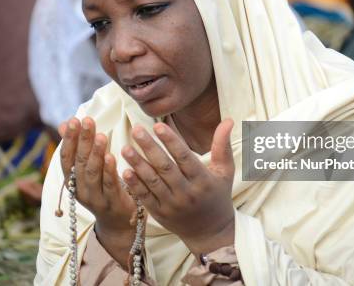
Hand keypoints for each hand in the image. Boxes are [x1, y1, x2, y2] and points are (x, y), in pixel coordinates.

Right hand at [59, 117, 135, 263]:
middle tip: (87, 120)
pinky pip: (109, 185)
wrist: (118, 223)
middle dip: (83, 140)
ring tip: (100, 136)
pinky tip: (111, 156)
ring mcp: (95, 198)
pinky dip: (109, 171)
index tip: (73, 120)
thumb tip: (63, 123)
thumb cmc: (102, 188)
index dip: (68, 139)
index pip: (66, 157)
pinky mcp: (112, 203)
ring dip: (96, 154)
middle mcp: (80, 190)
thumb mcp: (86, 169)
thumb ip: (77, 147)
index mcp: (72, 180)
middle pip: (80, 162)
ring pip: (93, 173)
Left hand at [121, 119, 234, 255]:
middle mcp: (186, 193)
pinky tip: (125, 170)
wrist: (211, 233)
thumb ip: (223, 145)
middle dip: (150, 148)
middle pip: (165, 168)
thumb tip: (229, 120)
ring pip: (152, 182)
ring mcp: (172, 205)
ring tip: (125, 148)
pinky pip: (145, 197)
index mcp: (202, 180)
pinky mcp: (160, 214)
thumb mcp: (225, 171)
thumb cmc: (218, 196)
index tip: (158, 125)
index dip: (171, 141)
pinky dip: (135, 184)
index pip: (184, 157)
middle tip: (137, 130)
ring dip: (138, 164)